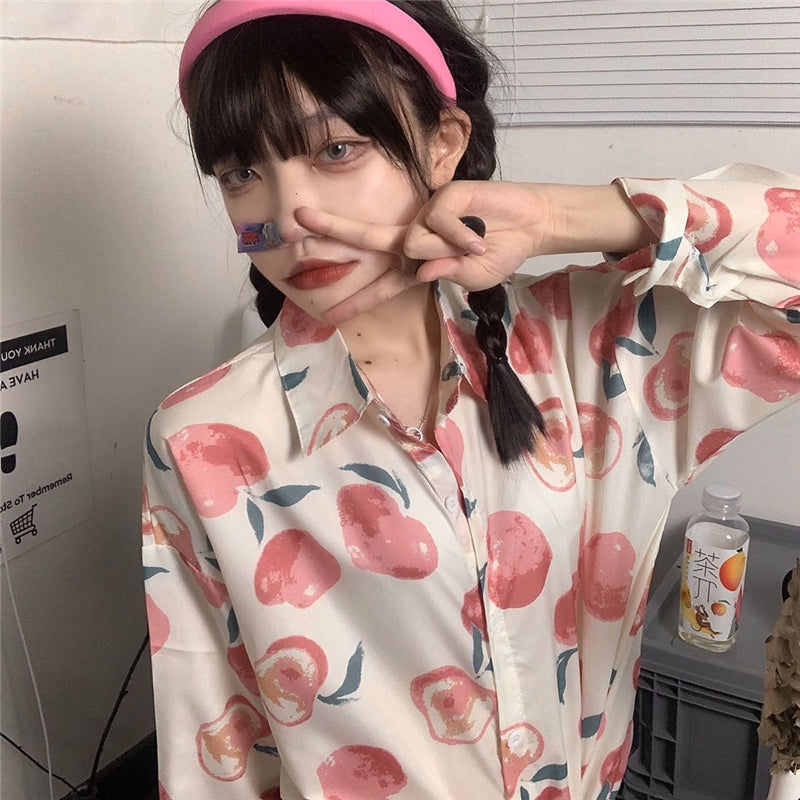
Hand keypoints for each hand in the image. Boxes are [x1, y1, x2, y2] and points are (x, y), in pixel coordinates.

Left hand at [295, 180, 552, 323]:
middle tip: (298, 217)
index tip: (328, 317)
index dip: (357, 301)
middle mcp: (414, 238)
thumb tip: (421, 266)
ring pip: (412, 241)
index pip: (382, 285)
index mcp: (417, 265)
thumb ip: (445, 274)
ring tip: (477, 246)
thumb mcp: (470, 278)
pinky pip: (438, 224)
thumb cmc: (498, 255)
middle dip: (332, 227)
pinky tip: (480, 235)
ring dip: (447, 252)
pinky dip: (462, 237)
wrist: (530, 227)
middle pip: (367, 237)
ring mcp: (426, 216)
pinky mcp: (443, 197)